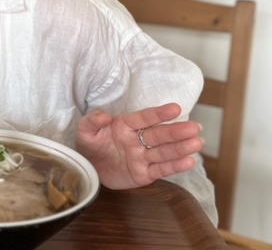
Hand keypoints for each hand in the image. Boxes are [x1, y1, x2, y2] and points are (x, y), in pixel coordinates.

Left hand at [75, 103, 203, 189]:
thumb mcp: (85, 130)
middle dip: (177, 131)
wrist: (89, 168)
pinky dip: (175, 166)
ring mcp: (142, 156)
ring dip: (181, 148)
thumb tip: (104, 116)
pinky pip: (161, 169)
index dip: (159, 114)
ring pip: (164, 151)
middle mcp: (137, 139)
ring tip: (197, 143)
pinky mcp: (144, 173)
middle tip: (195, 128)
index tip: (176, 108)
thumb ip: (93, 121)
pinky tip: (190, 161)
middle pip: (159, 135)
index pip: (144, 118)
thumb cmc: (90, 145)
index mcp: (125, 125)